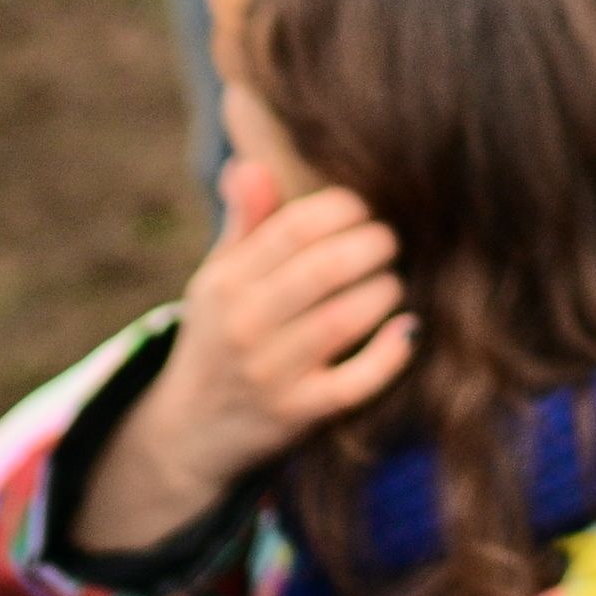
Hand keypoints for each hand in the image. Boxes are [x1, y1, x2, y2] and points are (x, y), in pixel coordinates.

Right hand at [70, 163, 408, 554]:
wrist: (188, 433)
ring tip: (392, 281)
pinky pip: (353, 384)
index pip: (292, 229)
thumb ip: (244, 223)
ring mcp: (270, 375)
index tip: (363, 207)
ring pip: (343, 321)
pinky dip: (387, 356)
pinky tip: (407, 329)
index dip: (340, 209)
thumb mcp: (218, 279)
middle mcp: (243, 327)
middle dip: (371, 245)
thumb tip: (250, 163)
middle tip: (390, 240)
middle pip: (323, 270)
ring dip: (382, 292)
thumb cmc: (219, 336)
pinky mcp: (297, 416)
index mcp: (225, 283)